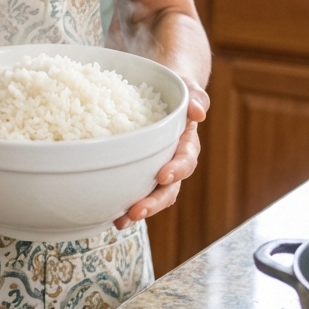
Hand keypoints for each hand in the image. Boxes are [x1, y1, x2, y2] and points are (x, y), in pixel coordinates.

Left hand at [113, 82, 207, 229]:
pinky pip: (134, 189)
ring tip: (122, 220)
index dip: (176, 169)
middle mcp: (173, 161)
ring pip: (152, 195)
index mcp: (186, 144)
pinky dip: (124, 203)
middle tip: (137, 210)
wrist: (164, 92)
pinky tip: (110, 213)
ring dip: (140, 209)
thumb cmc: (176, 90)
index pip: (185, 160)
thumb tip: (198, 112)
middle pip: (169, 188)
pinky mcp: (139, 171)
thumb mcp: (187, 88)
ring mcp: (156, 169)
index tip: (163, 175)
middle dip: (155, 201)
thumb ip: (195, 97)